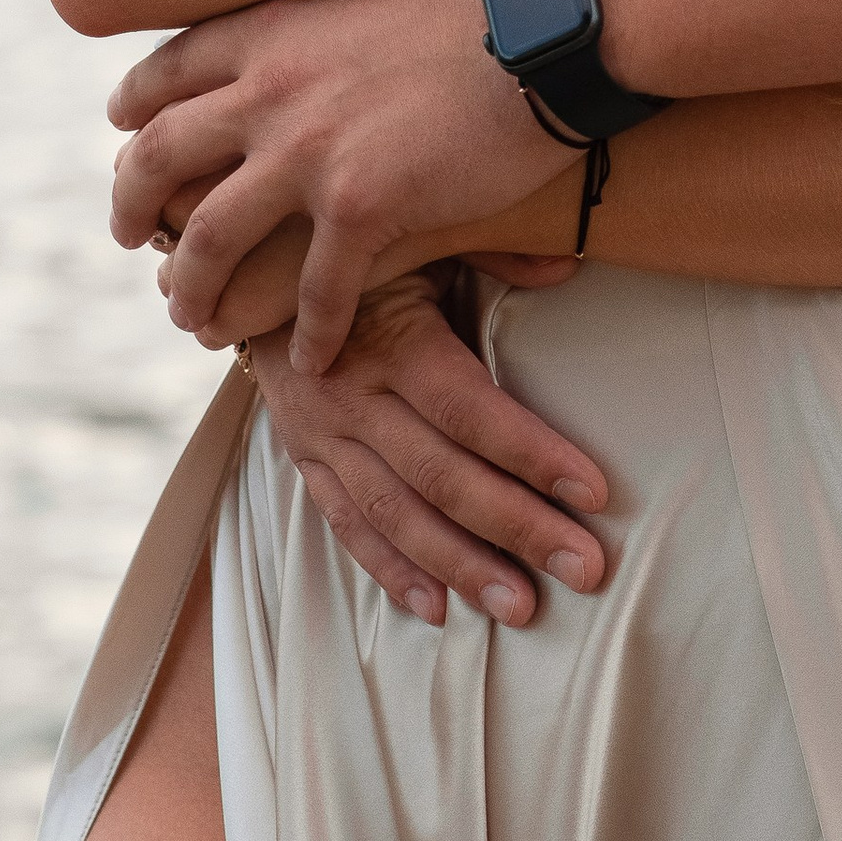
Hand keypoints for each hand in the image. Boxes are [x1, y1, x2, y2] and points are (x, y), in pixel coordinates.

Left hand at [108, 0, 569, 372]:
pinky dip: (307, 333)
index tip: (124, 137)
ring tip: (194, 320)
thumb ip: (318, 28)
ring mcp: (310, 152)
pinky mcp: (364, 207)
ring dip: (191, 288)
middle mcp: (269, 90)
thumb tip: (310, 46)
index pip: (164, 76)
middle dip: (129, 206)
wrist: (547, 21)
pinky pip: (314, 291)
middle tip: (129, 238)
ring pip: (209, 240)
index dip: (134, 114)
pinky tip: (311, 360)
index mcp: (269, 32)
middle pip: (158, 159)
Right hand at [239, 271, 610, 627]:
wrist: (248, 261)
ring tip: (520, 607)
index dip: (531, 453)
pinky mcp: (303, 459)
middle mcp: (353, 397)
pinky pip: (347, 525)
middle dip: (518, 528)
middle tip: (583, 569)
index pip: (469, 410)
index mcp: (392, 340)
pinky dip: (390, 570)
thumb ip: (493, 248)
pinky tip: (438, 607)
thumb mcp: (423, 232)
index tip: (593, 492)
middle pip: (443, 477)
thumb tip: (569, 260)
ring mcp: (322, 436)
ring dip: (461, 567)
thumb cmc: (363, 246)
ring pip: (396, 515)